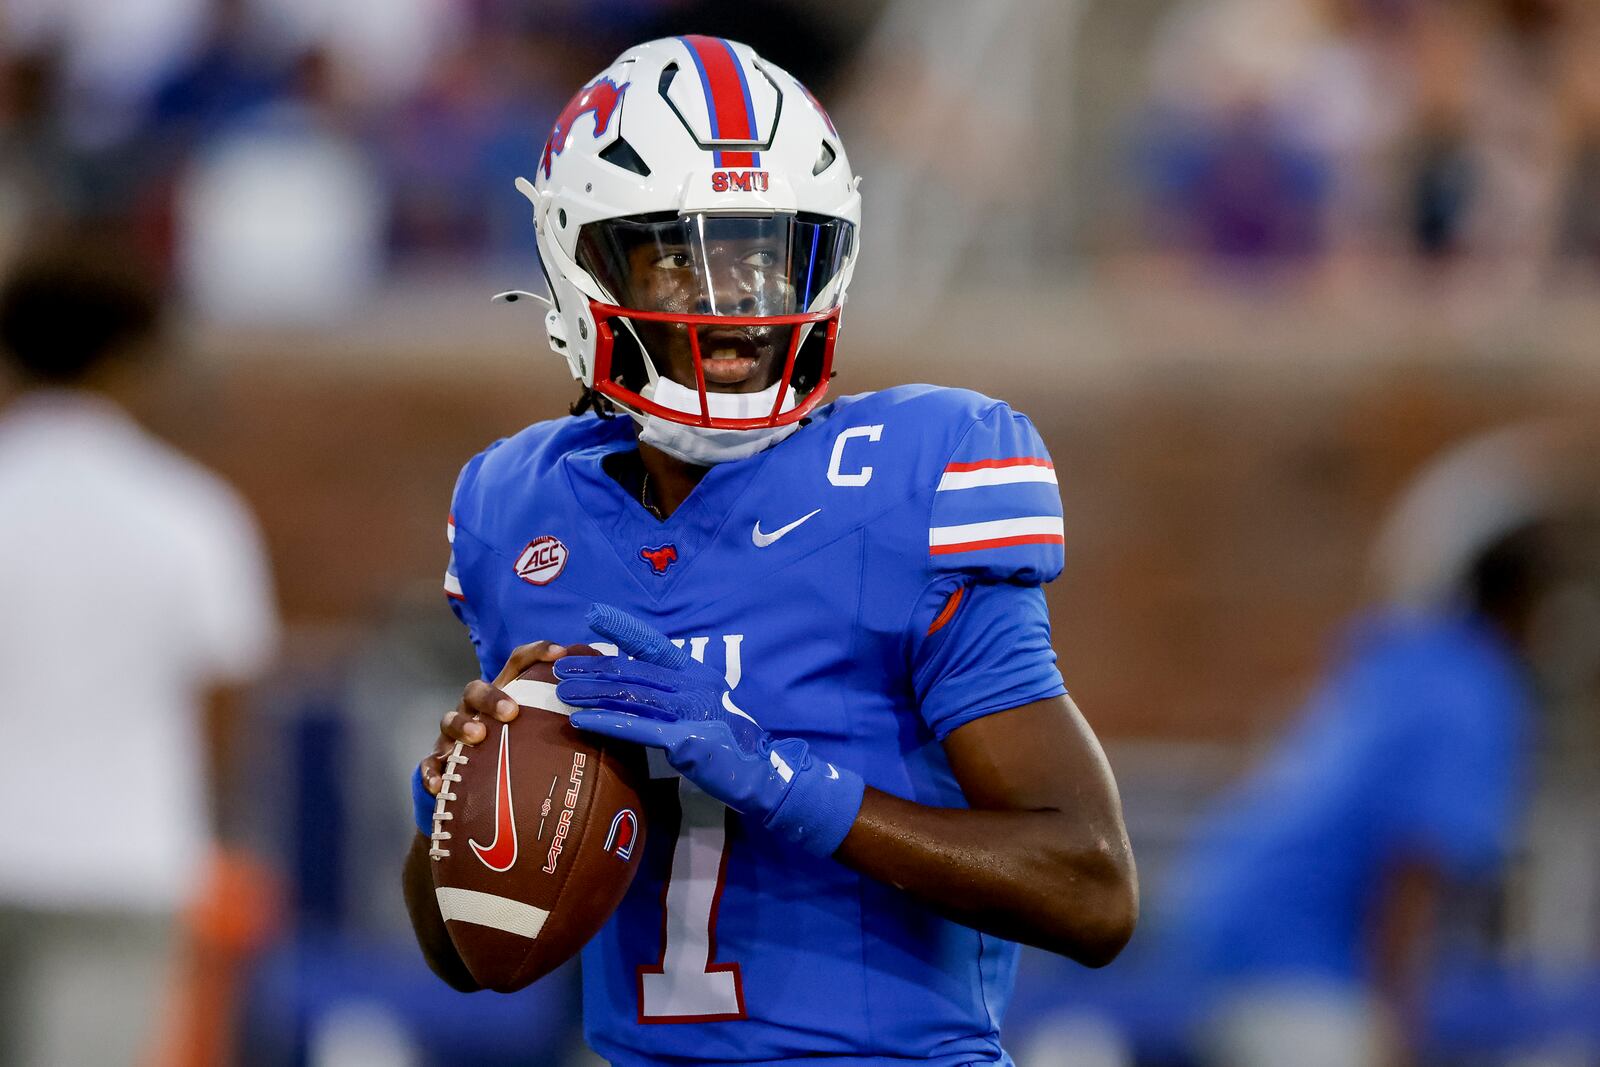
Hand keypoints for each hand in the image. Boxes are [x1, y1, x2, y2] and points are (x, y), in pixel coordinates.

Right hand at [417, 641, 567, 796]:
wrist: (487, 802)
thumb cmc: (528, 759)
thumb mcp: (553, 738)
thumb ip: (582, 727)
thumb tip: (628, 724)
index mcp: (509, 695)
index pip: (520, 663)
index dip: (539, 652)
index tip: (561, 654)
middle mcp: (479, 710)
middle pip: (477, 689)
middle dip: (493, 695)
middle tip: (512, 711)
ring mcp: (456, 736)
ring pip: (449, 720)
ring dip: (462, 725)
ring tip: (477, 736)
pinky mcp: (441, 766)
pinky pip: (430, 765)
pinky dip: (433, 772)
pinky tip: (439, 785)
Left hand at [554, 604, 863, 857]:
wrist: (759, 770)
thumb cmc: (728, 740)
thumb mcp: (701, 706)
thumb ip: (671, 694)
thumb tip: (631, 687)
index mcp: (694, 673)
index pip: (653, 644)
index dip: (622, 628)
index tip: (592, 616)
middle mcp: (689, 685)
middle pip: (631, 671)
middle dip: (592, 668)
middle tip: (559, 668)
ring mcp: (687, 711)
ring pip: (629, 695)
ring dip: (591, 693)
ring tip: (562, 692)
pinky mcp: (682, 739)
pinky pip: (636, 728)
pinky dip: (605, 723)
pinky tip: (581, 721)